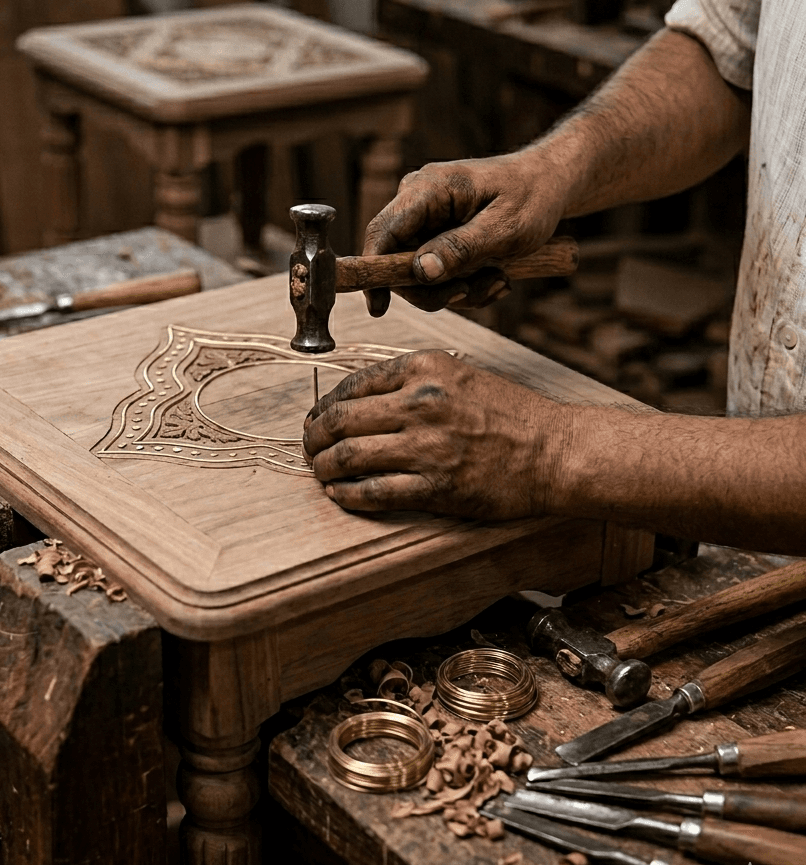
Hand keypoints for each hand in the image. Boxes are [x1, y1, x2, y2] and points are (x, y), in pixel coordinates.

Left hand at [303, 350, 569, 517]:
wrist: (556, 451)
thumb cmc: (512, 414)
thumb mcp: (461, 375)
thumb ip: (413, 380)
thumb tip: (360, 398)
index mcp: (425, 369)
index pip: (353, 385)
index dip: (325, 406)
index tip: (318, 420)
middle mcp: (421, 403)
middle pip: (341, 420)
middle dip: (314, 437)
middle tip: (310, 448)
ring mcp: (427, 447)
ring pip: (349, 456)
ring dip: (324, 467)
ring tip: (320, 473)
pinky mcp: (436, 487)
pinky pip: (374, 492)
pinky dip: (348, 494)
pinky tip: (340, 494)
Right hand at [362, 151, 569, 315]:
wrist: (549, 185)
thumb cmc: (532, 196)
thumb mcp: (505, 227)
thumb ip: (462, 248)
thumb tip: (422, 271)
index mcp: (427, 189)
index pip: (381, 233)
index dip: (374, 272)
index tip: (379, 308)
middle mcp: (416, 203)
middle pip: (396, 263)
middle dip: (434, 289)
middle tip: (473, 291)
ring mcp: (424, 222)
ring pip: (418, 277)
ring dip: (456, 291)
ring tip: (498, 280)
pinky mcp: (435, 238)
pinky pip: (435, 276)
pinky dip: (463, 286)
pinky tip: (493, 276)